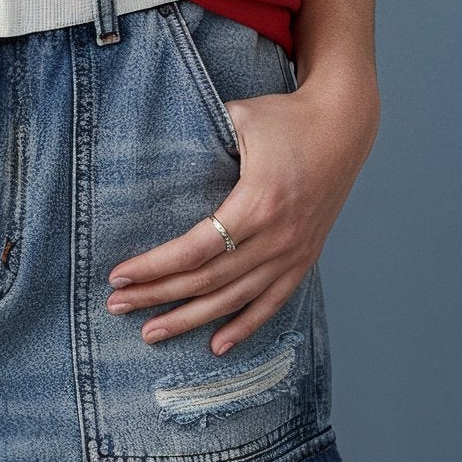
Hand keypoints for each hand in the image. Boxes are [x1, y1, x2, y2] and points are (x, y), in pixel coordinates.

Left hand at [104, 73, 379, 354]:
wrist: (343, 127)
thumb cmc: (285, 117)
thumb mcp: (241, 116)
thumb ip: (202, 135)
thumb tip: (156, 145)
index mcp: (257, 203)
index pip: (195, 249)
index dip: (155, 266)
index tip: (119, 274)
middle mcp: (276, 237)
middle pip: (207, 280)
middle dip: (158, 296)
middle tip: (117, 306)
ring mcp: (293, 252)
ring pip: (234, 299)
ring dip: (190, 319)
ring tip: (151, 332)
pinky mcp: (305, 258)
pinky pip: (272, 302)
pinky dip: (244, 326)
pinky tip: (216, 345)